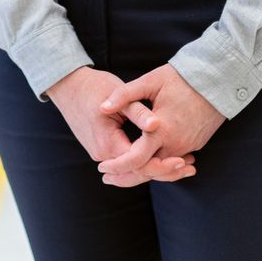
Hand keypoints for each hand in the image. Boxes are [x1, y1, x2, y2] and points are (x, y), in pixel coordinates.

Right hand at [45, 67, 196, 187]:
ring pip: (134, 170)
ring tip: (185, 166)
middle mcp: (104, 155)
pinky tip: (165, 157)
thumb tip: (157, 125)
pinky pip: (128, 162)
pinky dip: (146, 162)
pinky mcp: (105, 149)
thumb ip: (138, 112)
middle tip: (192, 167)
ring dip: (158, 168)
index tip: (184, 161)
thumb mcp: (119, 96)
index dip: (164, 165)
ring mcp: (102, 154)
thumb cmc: (95, 87)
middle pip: (139, 173)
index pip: (141, 164)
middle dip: (165, 172)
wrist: (69, 87)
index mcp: (108, 144)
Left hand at [95, 63, 225, 178]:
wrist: (218, 80)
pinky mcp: (195, 145)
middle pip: (148, 171)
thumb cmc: (182, 78)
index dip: (117, 166)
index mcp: (161, 129)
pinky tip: (145, 163)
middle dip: (126, 177)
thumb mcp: (151, 81)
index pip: (136, 158)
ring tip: (123, 172)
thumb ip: (125, 94)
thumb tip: (102, 107)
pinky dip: (159, 165)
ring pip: (161, 168)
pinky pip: (173, 161)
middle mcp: (175, 143)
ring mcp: (187, 146)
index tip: (102, 167)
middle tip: (107, 177)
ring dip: (143, 172)